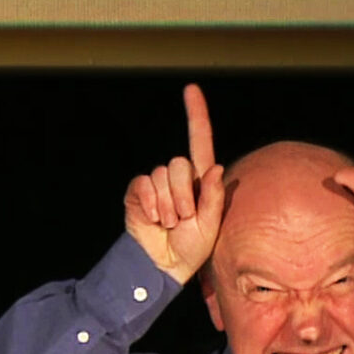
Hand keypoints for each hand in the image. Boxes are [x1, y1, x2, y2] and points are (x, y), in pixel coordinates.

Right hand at [124, 84, 225, 283]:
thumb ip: (214, 196)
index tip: (191, 89)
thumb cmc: (192, 248)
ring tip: (169, 223)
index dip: (196, 114)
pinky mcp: (138, 192)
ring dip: (168, 204)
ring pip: (162, 174)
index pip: (199, 140)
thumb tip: (215, 168)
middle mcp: (177, 177)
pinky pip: (144, 184)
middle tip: (184, 218)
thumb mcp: (211, 224)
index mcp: (200, 180)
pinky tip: (154, 219)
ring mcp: (156, 184)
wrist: (163, 265)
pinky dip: (151, 203)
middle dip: (184, 193)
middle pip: (180, 163)